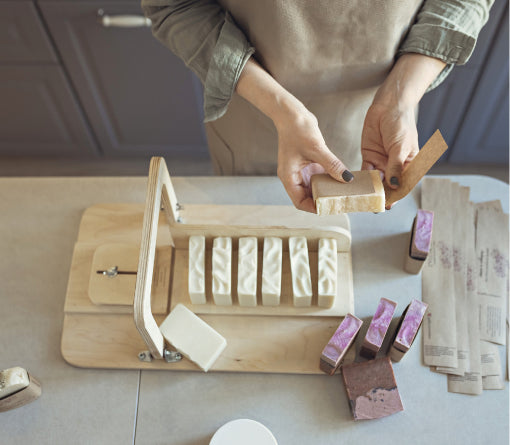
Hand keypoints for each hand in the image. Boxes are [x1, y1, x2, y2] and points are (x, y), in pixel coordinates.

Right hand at [235, 58, 352, 212]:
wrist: (292, 113)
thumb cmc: (297, 129)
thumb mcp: (316, 148)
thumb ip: (332, 165)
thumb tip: (347, 179)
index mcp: (289, 177)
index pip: (299, 202)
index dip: (313, 208)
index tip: (329, 207)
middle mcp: (294, 176)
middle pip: (308, 197)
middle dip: (323, 201)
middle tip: (340, 203)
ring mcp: (302, 171)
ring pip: (315, 188)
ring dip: (328, 191)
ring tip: (343, 194)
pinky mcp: (309, 164)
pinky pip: (320, 177)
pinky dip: (330, 180)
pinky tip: (342, 180)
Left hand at [361, 54, 446, 208]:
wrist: (388, 106)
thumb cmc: (401, 124)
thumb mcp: (400, 146)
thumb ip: (395, 166)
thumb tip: (395, 185)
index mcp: (409, 166)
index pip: (404, 185)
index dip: (396, 196)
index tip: (388, 205)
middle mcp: (395, 167)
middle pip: (388, 186)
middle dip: (381, 195)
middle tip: (372, 206)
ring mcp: (382, 162)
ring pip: (375, 181)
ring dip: (369, 189)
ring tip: (362, 199)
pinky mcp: (369, 157)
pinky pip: (365, 172)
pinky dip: (360, 179)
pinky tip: (355, 186)